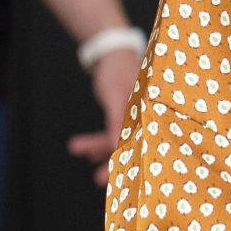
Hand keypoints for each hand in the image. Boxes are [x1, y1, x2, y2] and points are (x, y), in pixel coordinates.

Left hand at [67, 45, 138, 184]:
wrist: (114, 51)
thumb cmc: (118, 70)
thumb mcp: (115, 96)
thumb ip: (116, 121)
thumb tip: (115, 146)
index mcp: (147, 112)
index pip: (141, 142)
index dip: (131, 161)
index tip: (118, 179)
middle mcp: (143, 116)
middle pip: (131, 145)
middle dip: (113, 163)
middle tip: (99, 180)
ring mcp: (133, 116)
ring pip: (117, 140)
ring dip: (100, 150)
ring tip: (83, 156)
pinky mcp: (123, 114)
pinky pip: (111, 132)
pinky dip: (99, 141)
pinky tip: (86, 151)